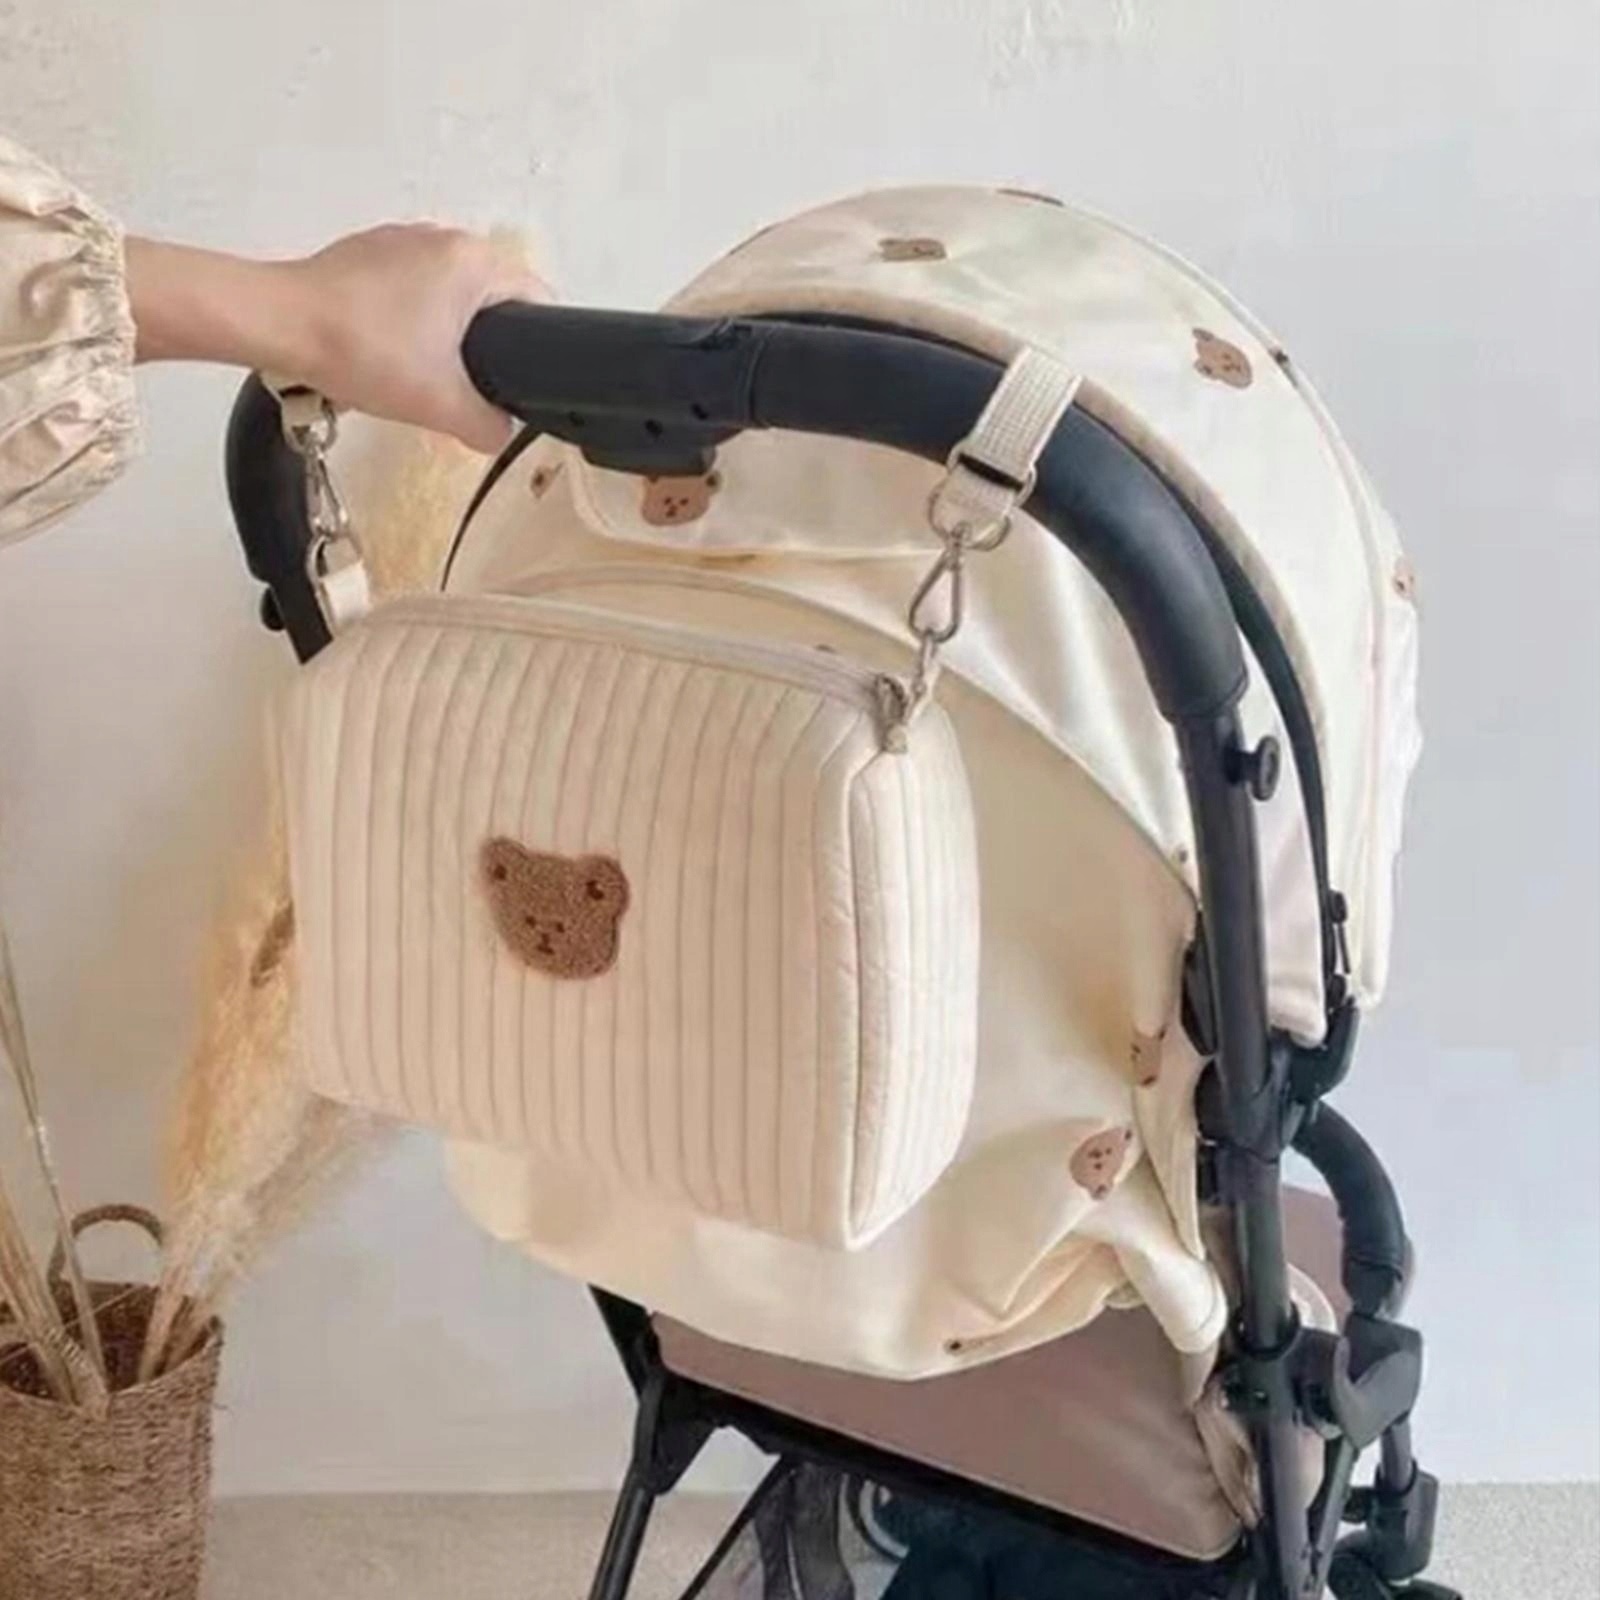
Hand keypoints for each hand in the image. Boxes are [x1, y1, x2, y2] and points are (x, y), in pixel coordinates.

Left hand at [125, 225, 550, 452]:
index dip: (541, 346)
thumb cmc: (368, 354)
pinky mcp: (367, 250)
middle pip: (495, 296)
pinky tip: (389, 350)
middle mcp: (446, 237)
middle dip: (491, 341)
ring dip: (450, 330)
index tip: (522, 382)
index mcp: (476, 262)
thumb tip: (500, 433)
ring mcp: (403, 238)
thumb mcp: (440, 405)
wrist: (277, 323)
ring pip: (452, 291)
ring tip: (427, 372)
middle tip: (473, 387)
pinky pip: (413, 285)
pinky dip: (414, 317)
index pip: (539, 299)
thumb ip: (487, 426)